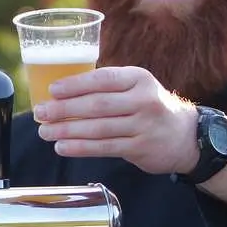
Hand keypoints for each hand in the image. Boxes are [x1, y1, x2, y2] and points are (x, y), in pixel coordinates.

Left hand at [33, 66, 199, 175]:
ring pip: (98, 128)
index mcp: (138, 78)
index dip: (75, 85)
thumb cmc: (147, 106)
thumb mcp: (135, 87)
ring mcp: (144, 125)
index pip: (103, 79)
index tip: (52, 90)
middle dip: (64, 110)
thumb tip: (58, 92)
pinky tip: (62, 147)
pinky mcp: (140, 148)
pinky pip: (104, 148)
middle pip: (97, 105)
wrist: (185, 136)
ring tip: (45, 131)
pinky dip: (80, 148)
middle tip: (40, 112)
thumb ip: (105, 86)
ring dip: (67, 131)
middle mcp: (143, 100)